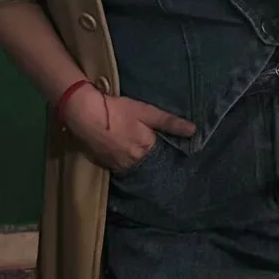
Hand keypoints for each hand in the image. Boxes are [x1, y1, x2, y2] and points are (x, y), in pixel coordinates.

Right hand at [60, 85, 195, 171]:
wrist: (85, 115)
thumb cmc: (118, 111)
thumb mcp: (146, 112)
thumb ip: (169, 123)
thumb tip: (194, 131)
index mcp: (146, 149)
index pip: (163, 154)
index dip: (166, 150)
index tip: (172, 149)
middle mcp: (134, 162)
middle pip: (148, 161)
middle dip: (153, 157)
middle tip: (153, 148)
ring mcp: (117, 165)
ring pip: (134, 165)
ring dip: (138, 161)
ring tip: (138, 151)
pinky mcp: (104, 164)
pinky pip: (119, 166)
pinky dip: (124, 162)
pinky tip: (123, 153)